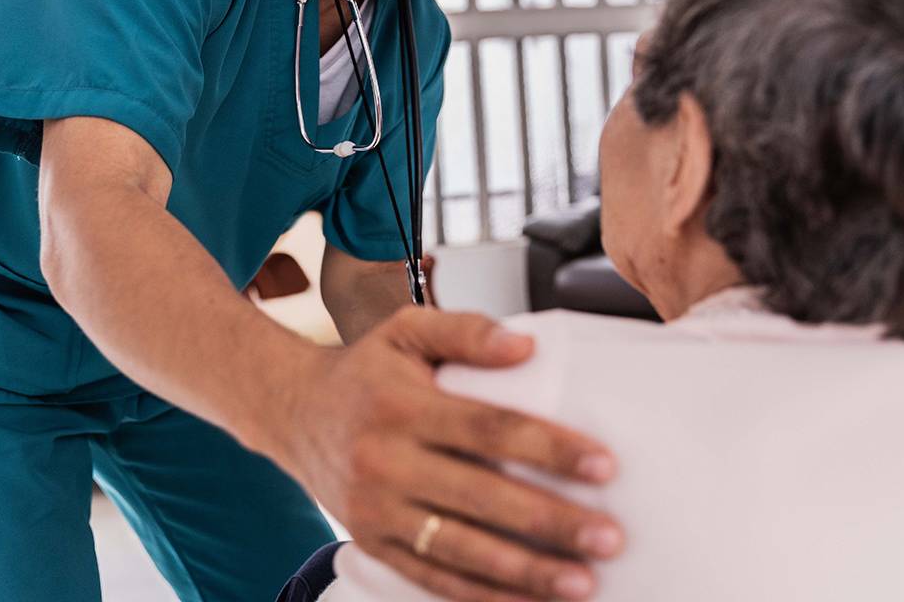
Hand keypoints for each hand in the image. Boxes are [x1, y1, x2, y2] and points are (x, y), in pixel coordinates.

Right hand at [278, 306, 623, 600]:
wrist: (294, 412)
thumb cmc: (365, 371)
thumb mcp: (406, 329)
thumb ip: (466, 330)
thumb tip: (526, 346)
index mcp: (400, 404)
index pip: (487, 428)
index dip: (548, 449)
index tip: (604, 465)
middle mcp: (384, 461)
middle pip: (481, 497)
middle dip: (550, 521)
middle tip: (610, 536)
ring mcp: (375, 511)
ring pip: (460, 550)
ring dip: (525, 572)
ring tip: (583, 582)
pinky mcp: (372, 545)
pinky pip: (433, 578)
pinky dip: (483, 597)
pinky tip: (528, 601)